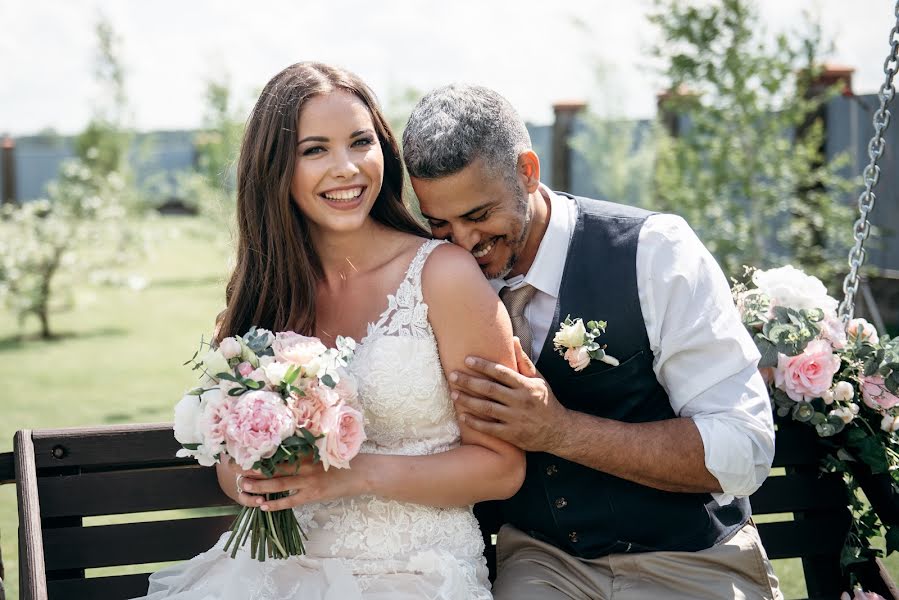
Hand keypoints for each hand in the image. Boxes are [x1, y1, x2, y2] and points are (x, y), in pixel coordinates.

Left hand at [237, 456, 368, 511]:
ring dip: (259, 486)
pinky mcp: (314, 494)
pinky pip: (291, 501)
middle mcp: (305, 464)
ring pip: (278, 484)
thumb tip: (285, 447)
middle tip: (235, 469)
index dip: (261, 453)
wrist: (362, 473)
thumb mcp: (323, 449)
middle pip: (274, 467)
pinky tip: (263, 506)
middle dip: (254, 469)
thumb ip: (305, 449)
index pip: (278, 451)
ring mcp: (309, 480)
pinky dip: (276, 504)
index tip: (244, 452)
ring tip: (244, 487)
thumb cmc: (342, 459)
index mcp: (307, 451)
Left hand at [450, 337, 569, 452]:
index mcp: (526, 385)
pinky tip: (463, 417)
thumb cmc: (545, 401)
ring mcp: (515, 419)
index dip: (483, 365)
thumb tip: (513, 339)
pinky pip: (490, 428)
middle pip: (490, 389)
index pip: (501, 372)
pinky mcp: (512, 435)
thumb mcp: (538, 379)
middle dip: (469, 382)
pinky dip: (475, 423)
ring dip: (468, 401)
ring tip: (453, 394)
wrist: (558, 431)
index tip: (467, 359)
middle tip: (452, 375)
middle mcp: (520, 401)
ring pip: (487, 408)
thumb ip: (523, 361)